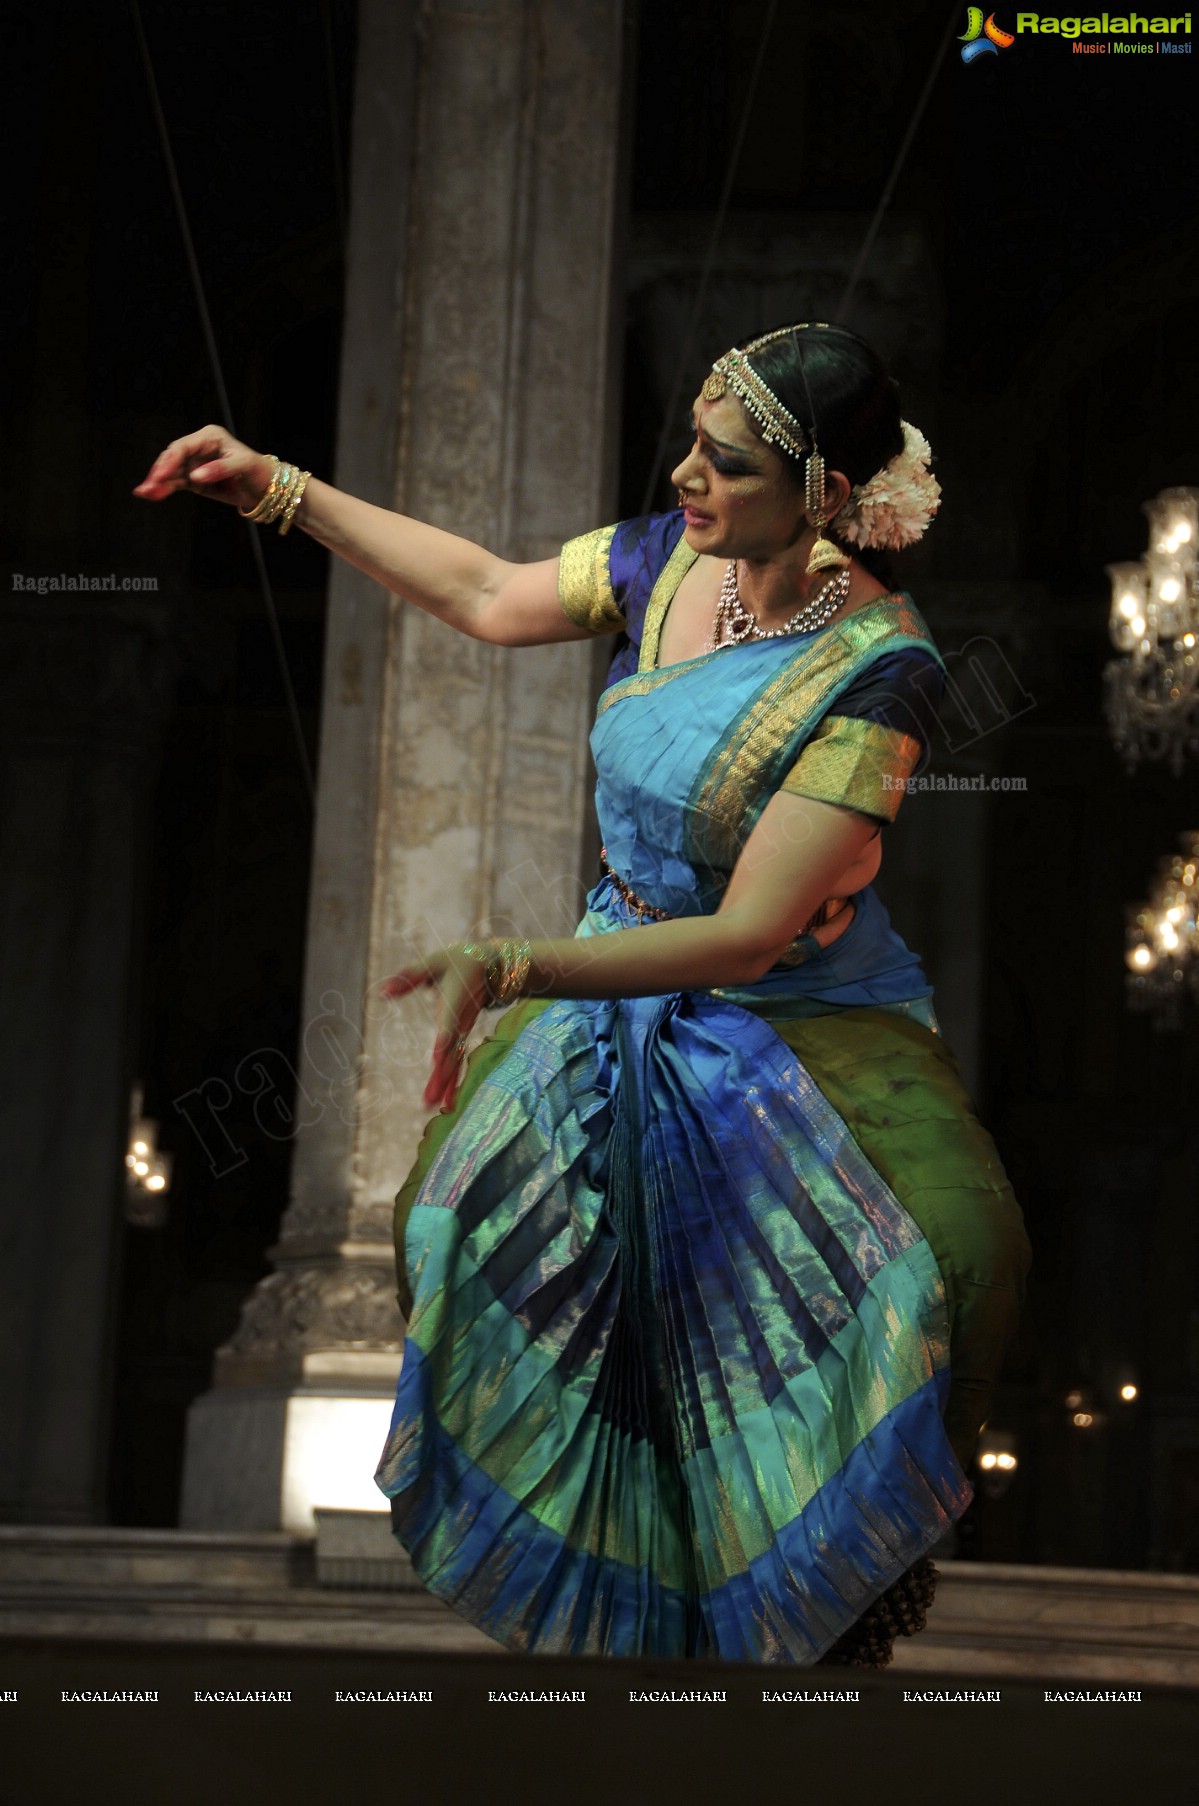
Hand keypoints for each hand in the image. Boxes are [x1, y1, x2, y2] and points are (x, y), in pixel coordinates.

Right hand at [132, 425, 274, 513]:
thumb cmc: (258, 471)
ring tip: (144, 493)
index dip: (170, 461)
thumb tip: (195, 477)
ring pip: (170, 472)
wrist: (266, 488)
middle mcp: (198, 448)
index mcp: (210, 437)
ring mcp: (194, 464)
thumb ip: (219, 469)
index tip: (161, 475)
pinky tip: (150, 495)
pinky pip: (175, 484)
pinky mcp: (194, 480)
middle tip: (148, 487)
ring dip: (157, 483)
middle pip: (172, 458)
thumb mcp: (243, 466)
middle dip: (159, 472)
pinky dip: (164, 489)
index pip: (183, 446)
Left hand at [380, 946, 490, 1111]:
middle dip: (441, 1075)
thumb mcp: (434, 962)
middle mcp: (460, 1022)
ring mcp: (463, 1032)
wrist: (492, 966)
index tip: (437, 1057)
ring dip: (444, 1085)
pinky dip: (452, 1083)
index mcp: (454, 1002)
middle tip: (428, 1099)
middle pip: (451, 1052)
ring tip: (431, 1106)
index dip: (443, 1038)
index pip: (449, 1023)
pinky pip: (457, 1063)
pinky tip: (446, 1104)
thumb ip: (409, 977)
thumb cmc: (458, 961)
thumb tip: (381, 993)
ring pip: (454, 1062)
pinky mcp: (461, 1038)